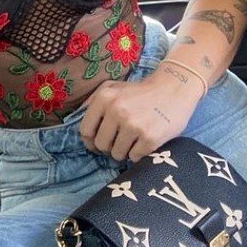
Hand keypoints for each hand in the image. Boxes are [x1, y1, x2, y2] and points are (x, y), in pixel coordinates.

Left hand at [78, 73, 201, 161]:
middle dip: (109, 146)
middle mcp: (116, 110)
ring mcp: (133, 125)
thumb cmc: (139, 92)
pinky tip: (145, 141)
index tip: (99, 142)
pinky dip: (138, 154)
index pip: (85, 131)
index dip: (90, 141)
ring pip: (117, 154)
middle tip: (121, 139)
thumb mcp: (112, 88)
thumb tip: (74, 122)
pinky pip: (134, 158)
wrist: (173, 89)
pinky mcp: (149, 138)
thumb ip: (92, 102)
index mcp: (103, 98)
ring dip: (124, 151)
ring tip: (134, 138)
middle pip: (100, 145)